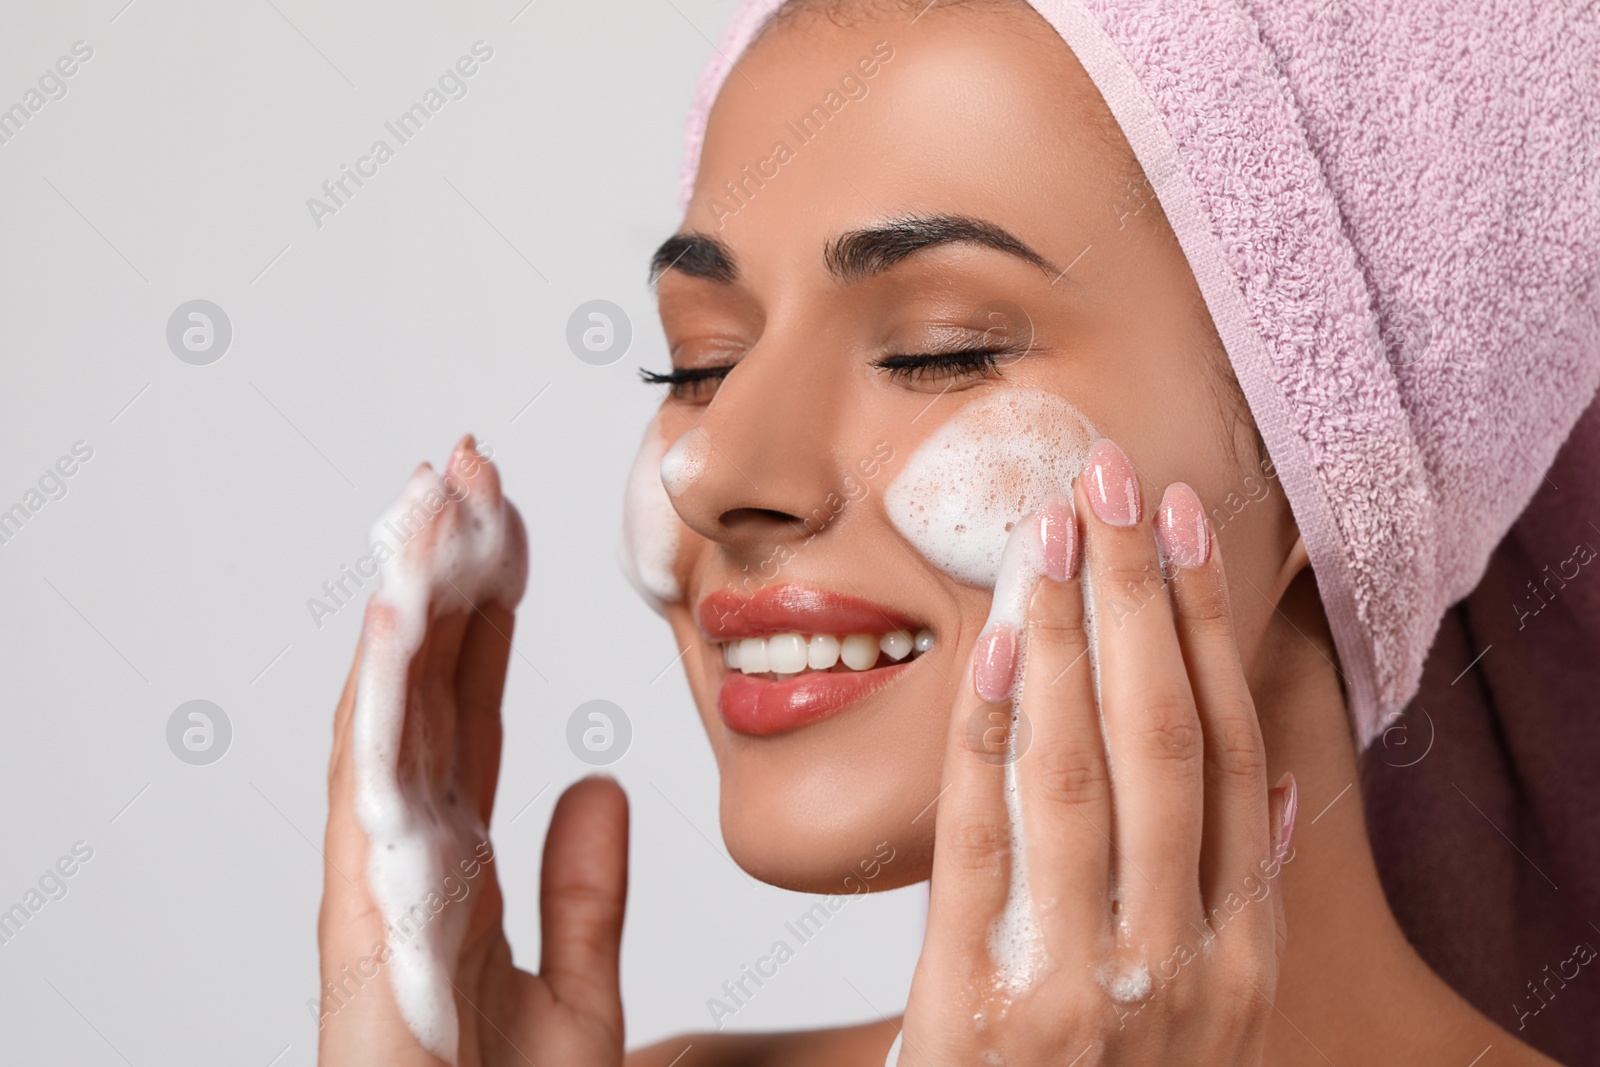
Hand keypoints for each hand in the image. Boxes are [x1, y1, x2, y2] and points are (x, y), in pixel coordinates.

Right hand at [317, 436, 629, 1065]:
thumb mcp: (577, 992)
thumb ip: (586, 892)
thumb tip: (599, 785)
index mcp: (455, 863)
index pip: (472, 707)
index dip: (487, 616)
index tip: (507, 528)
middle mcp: (406, 853)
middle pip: (425, 683)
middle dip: (444, 571)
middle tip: (466, 466)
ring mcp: (376, 878)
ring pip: (388, 705)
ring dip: (407, 596)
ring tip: (428, 495)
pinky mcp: (361, 916)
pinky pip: (369, 783)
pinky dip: (380, 689)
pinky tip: (397, 607)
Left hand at [897, 438, 1295, 1065]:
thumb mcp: (1196, 1016)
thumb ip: (1229, 907)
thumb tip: (1275, 794)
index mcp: (1237, 959)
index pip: (1238, 759)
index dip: (1215, 634)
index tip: (1189, 534)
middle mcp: (1179, 965)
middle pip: (1172, 740)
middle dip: (1144, 598)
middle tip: (1117, 481)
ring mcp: (1085, 986)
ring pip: (1088, 771)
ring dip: (1073, 636)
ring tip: (1053, 529)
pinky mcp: (982, 1005)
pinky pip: (987, 844)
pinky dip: (991, 737)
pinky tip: (993, 648)